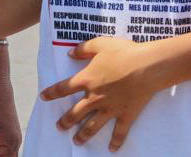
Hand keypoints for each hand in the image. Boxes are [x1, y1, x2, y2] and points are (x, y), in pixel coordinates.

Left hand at [39, 37, 162, 151]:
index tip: (43, 97)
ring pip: (92, 126)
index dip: (52, 93)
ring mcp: (110, 108)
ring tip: (76, 141)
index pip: (64, 88)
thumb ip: (84, 48)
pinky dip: (115, 142)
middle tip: (59, 127)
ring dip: (83, 135)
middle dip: (66, 121)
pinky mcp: (125, 115)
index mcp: (87, 79)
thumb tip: (70, 53)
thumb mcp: (101, 44)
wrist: (147, 67)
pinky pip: (119, 132)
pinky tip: (111, 149)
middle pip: (75, 113)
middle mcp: (95, 97)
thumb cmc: (124, 53)